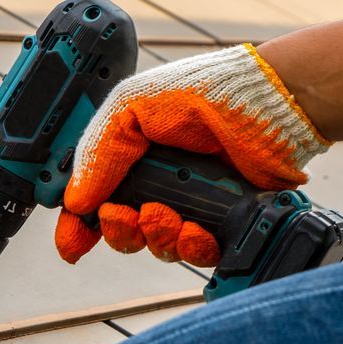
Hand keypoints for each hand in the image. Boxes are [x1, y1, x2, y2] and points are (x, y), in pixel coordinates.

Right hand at [55, 45, 327, 266]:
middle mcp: (157, 181)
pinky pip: (198, 253)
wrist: (270, 103)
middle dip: (118, 230)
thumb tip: (75, 201)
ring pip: (157, 244)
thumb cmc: (206, 90)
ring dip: (154, 237)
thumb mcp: (132, 107)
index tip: (71, 242)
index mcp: (129, 154)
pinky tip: (193, 230)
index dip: (79, 225)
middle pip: (122, 230)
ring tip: (163, 215)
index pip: (93, 198)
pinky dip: (190, 247)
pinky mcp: (223, 221)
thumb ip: (99, 153)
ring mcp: (190, 202)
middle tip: (123, 216)